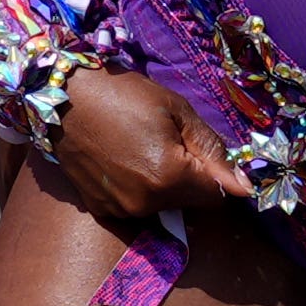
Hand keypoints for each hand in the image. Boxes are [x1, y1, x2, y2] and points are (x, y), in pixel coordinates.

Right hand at [48, 65, 248, 224]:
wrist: (59, 97)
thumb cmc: (122, 95)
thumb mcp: (176, 111)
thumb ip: (212, 149)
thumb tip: (245, 184)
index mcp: (170, 177)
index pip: (218, 194)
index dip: (220, 174)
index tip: (206, 153)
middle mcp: (145, 203)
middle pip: (190, 202)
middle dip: (192, 178)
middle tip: (169, 141)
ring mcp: (120, 209)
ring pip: (164, 205)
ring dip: (165, 184)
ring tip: (142, 148)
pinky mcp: (101, 208)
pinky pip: (136, 206)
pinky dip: (139, 188)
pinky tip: (124, 161)